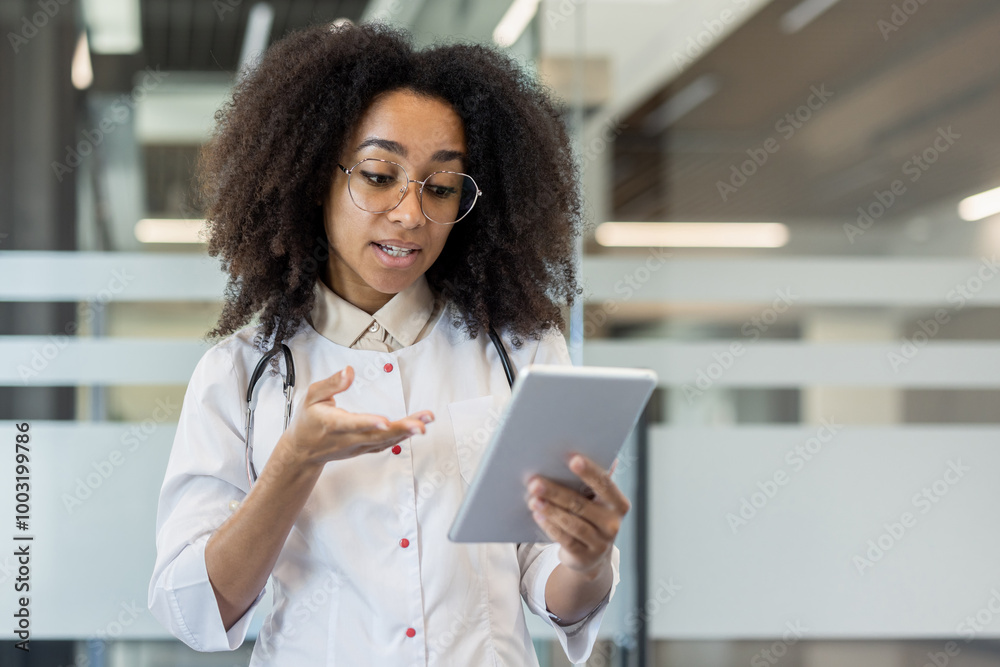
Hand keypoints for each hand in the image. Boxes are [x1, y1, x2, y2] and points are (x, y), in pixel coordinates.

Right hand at [277, 365, 432, 467]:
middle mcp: (348, 438)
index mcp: (332, 424)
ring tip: (426, 422)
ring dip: (407, 432)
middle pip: (377, 436)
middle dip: (401, 430)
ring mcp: (358, 446)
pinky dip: (402, 437)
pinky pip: (386, 444)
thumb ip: (330, 384)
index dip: (368, 423)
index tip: (384, 421)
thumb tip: (349, 371)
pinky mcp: (365, 448)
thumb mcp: (311, 396)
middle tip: (421, 425)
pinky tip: (416, 429)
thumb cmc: (308, 420)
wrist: (304, 450)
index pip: (351, 424)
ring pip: (385, 441)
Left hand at [525, 455, 629, 576]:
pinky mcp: (585, 557)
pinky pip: (566, 540)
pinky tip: (537, 516)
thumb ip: (595, 480)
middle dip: (556, 492)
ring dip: (550, 510)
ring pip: (572, 523)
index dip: (589, 472)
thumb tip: (603, 454)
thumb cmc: (590, 517)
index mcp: (618, 504)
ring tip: (533, 499)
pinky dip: (550, 527)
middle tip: (535, 482)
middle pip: (581, 504)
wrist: (591, 556)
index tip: (572, 459)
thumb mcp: (597, 500)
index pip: (605, 484)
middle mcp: (613, 523)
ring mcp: (601, 543)